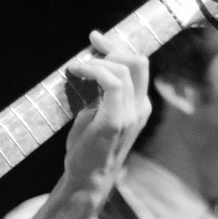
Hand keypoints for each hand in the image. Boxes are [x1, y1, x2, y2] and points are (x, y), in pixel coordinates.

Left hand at [60, 31, 149, 198]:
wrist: (86, 179)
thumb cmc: (89, 149)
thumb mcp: (97, 115)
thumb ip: (101, 94)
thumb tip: (88, 71)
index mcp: (139, 106)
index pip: (138, 66)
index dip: (118, 47)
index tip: (96, 39)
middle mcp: (140, 109)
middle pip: (137, 61)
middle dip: (111, 48)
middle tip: (87, 52)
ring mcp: (130, 115)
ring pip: (124, 69)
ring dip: (97, 62)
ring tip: (77, 68)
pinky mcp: (115, 121)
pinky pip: (112, 83)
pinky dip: (94, 71)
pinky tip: (77, 72)